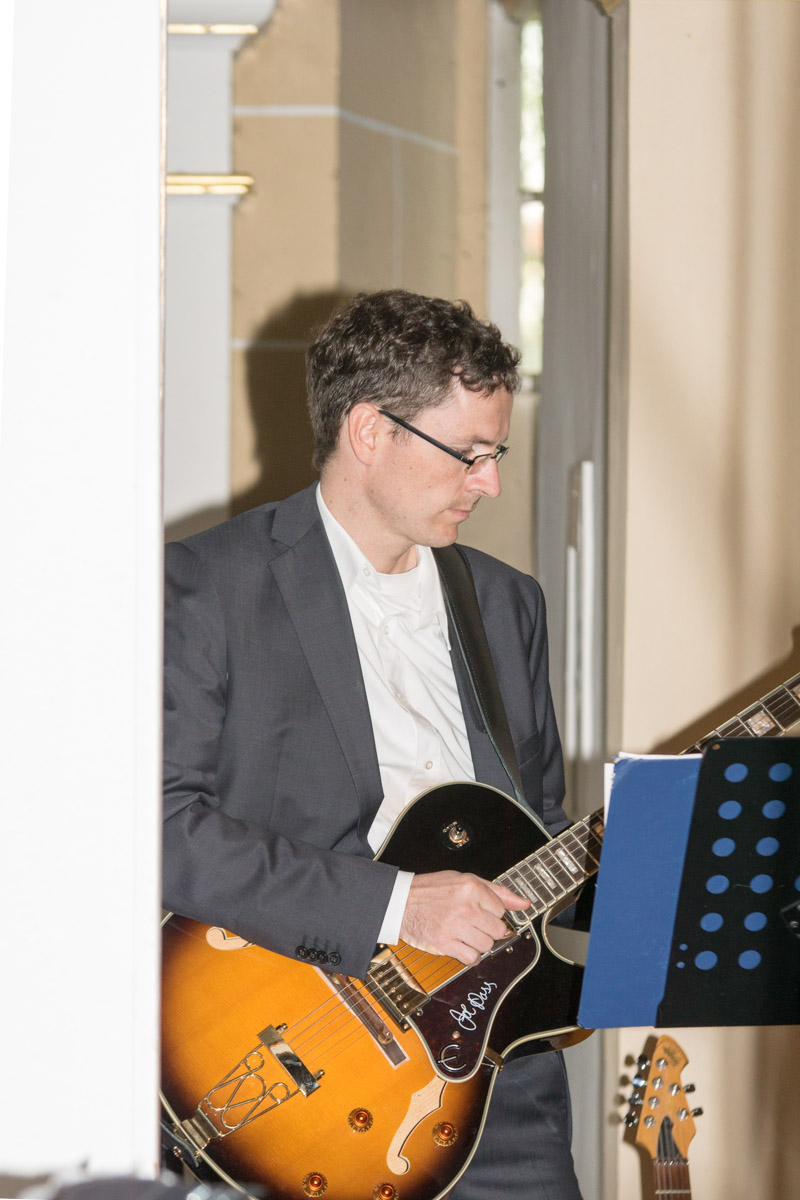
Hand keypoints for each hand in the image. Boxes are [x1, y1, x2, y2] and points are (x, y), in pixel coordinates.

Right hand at [399, 870, 529, 965]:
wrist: (400, 902)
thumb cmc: (431, 890)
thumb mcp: (464, 880)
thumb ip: (497, 891)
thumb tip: (524, 903)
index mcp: (472, 887)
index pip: (501, 909)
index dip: (491, 912)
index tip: (480, 911)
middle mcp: (466, 906)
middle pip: (498, 930)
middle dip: (488, 929)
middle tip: (473, 924)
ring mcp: (455, 926)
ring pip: (487, 945)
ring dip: (478, 943)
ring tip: (465, 933)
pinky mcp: (445, 943)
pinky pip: (472, 958)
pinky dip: (469, 956)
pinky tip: (461, 945)